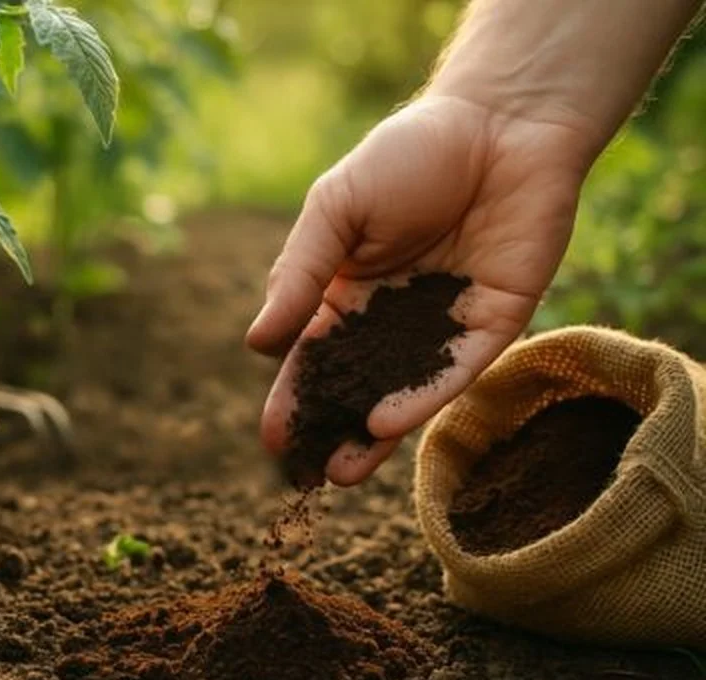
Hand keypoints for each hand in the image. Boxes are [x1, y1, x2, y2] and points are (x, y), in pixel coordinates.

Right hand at [246, 94, 590, 484]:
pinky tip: (384, 425)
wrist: (502, 123)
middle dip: (328, 431)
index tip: (273, 438)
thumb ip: (299, 274)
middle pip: (354, 387)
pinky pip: (453, 371)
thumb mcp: (336, 208)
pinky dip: (419, 400)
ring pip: (403, 392)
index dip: (292, 397)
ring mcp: (444, 327)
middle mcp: (394, 319)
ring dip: (372, 436)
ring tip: (341, 475)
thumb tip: (257, 344)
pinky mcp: (494, 325)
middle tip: (304, 477)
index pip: (313, 357)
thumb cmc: (410, 154)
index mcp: (349, 292)